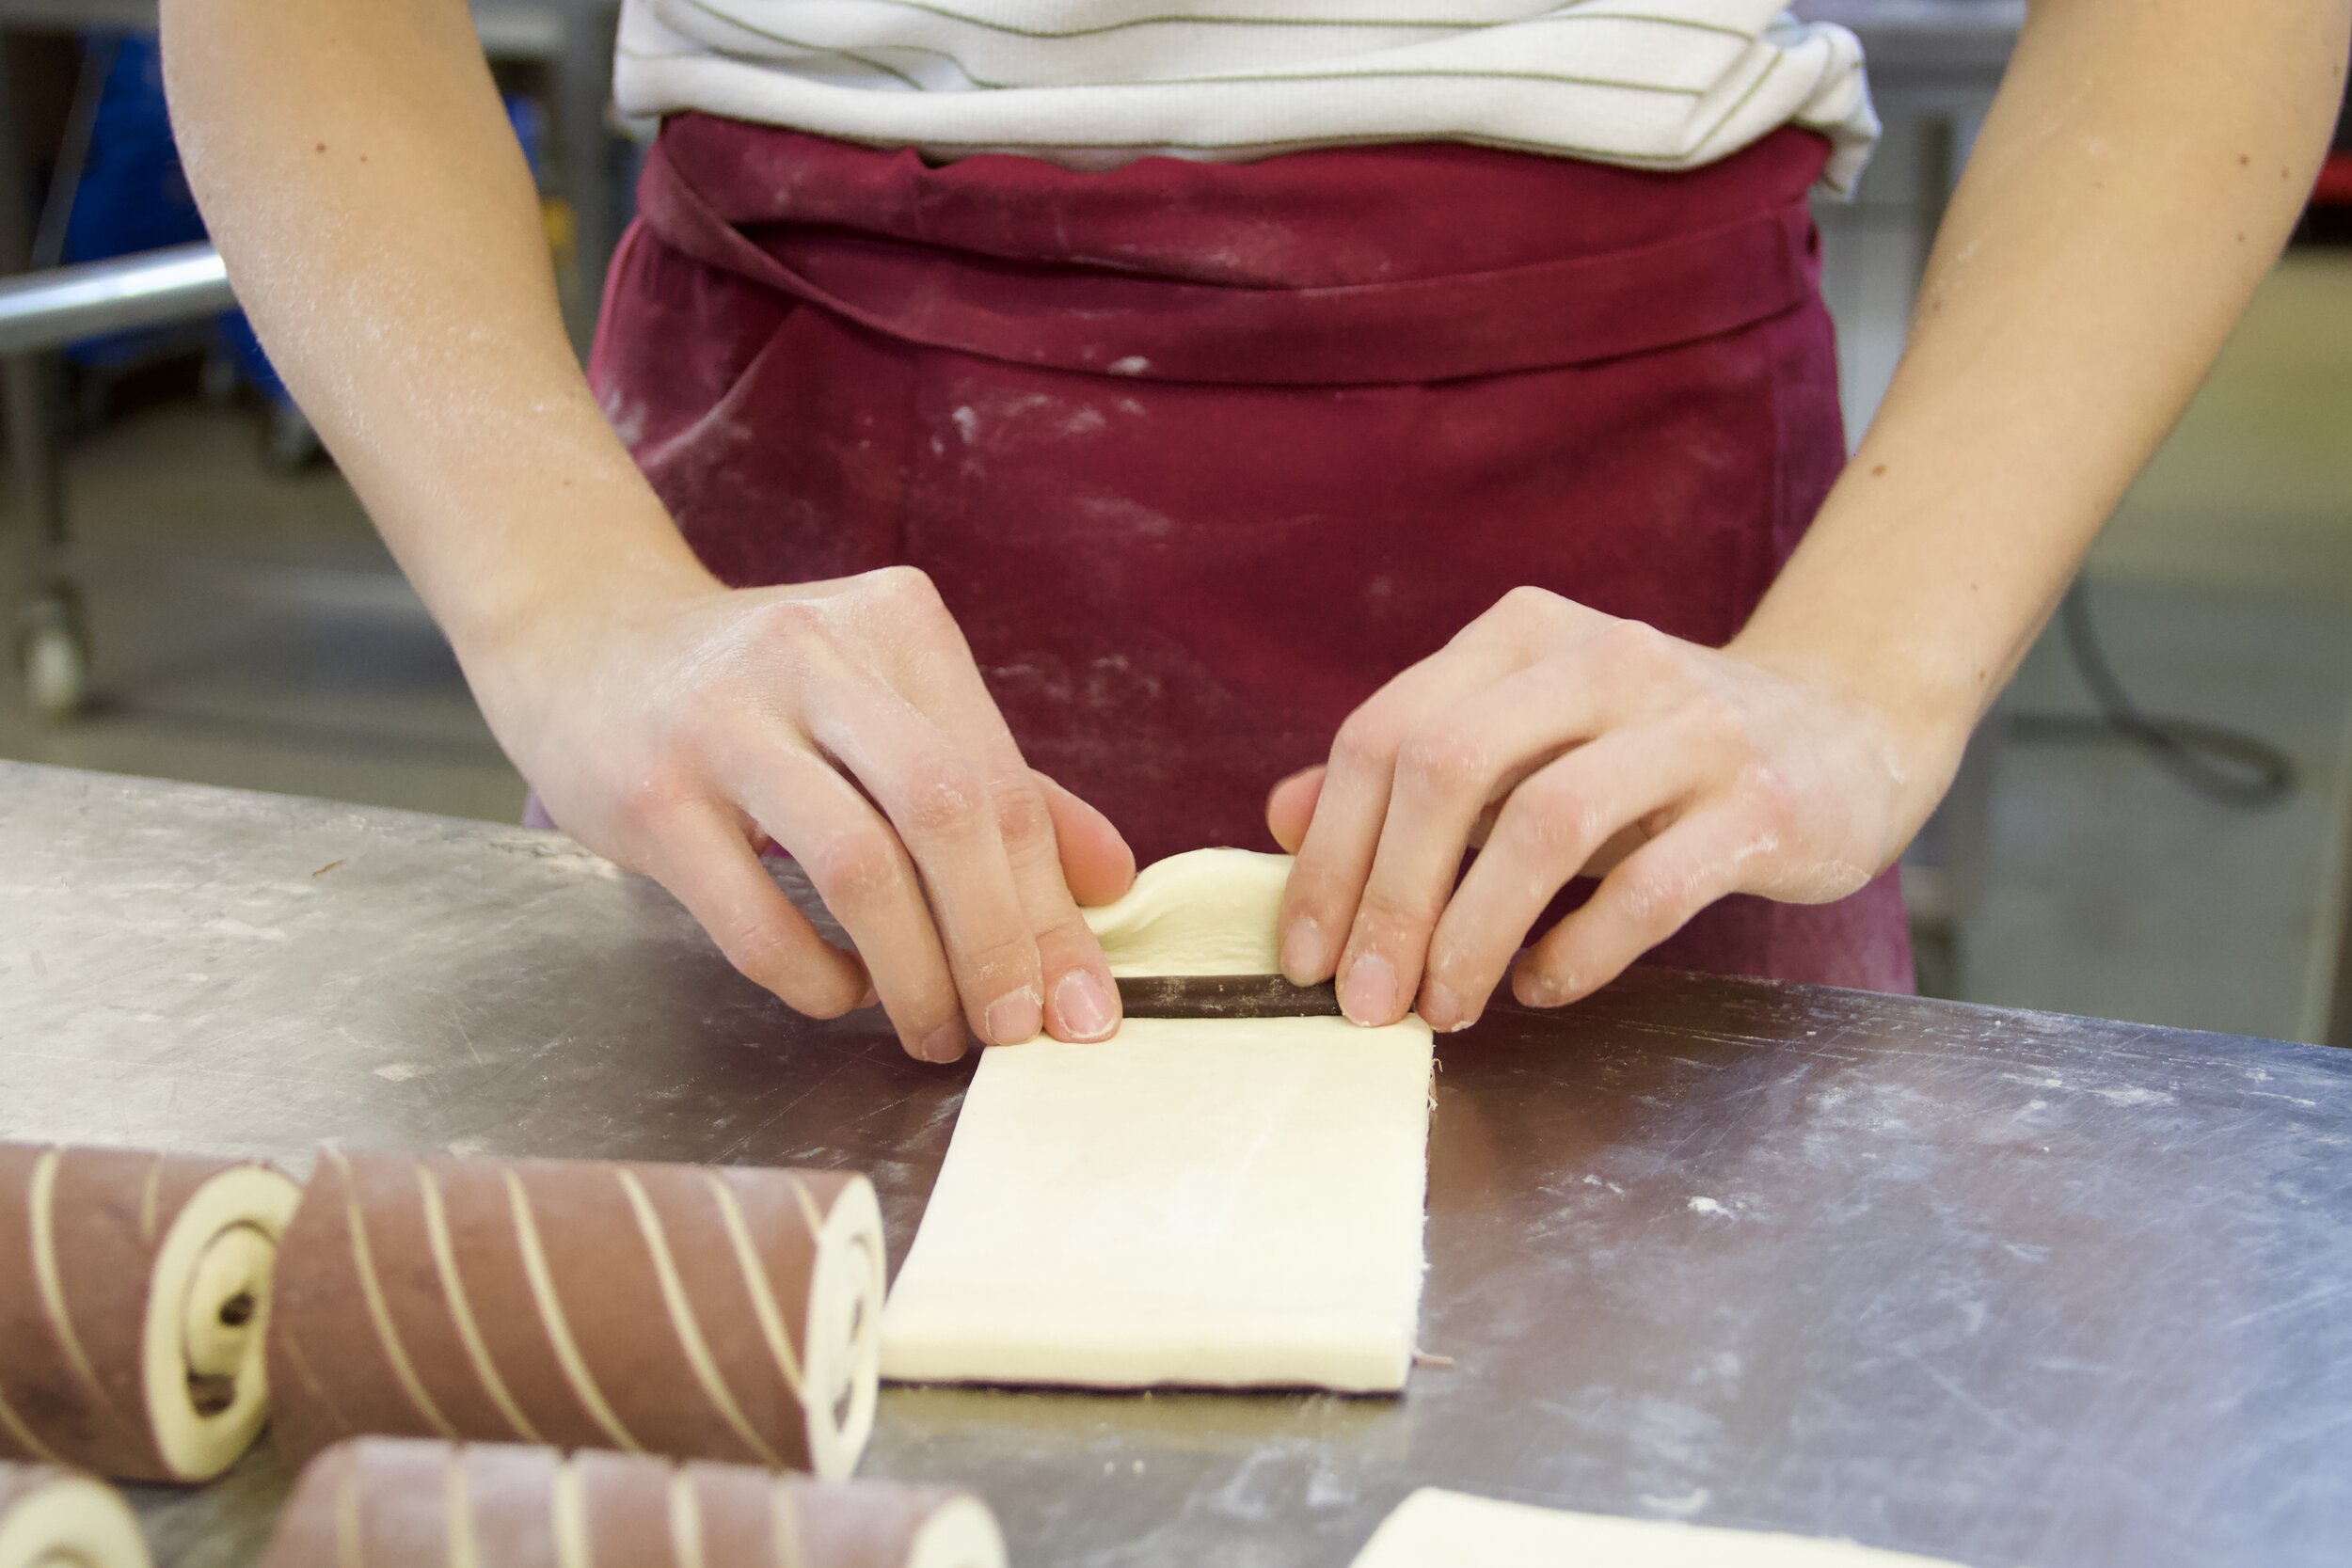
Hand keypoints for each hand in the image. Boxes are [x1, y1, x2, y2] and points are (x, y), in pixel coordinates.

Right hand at [469, 564, 1134, 1061]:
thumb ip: (998, 784)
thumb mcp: (884, 703)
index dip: (1054, 909)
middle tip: (1010, 1029)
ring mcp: (724, 719)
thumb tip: (1112, 880)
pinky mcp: (648, 791)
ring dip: (914, 975)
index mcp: (898, 626)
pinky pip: (755, 916)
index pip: (1004, 785)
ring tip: (933, 1031)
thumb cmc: (762, 689)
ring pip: (857, 866)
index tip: (1079, 1006)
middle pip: (946, 814)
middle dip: (996, 944)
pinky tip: (840, 993)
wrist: (581, 634)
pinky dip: (815, 977)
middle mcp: (815, 655)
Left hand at [1267, 587, 1950, 1030]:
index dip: (1331, 852)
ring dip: (1472, 934)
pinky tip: (1540, 987)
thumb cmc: (1648, 754)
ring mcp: (1690, 725)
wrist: (1842, 730)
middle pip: (1451, 769)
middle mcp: (1603, 659)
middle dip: (1389, 899)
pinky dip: (1577, 950)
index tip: (1302, 955)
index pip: (1389, 735)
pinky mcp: (1762, 801)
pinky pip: (1649, 886)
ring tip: (1442, 1008)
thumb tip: (1282, 816)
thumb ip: (1407, 774)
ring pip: (1544, 825)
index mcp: (1523, 637)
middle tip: (1363, 1001)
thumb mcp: (1524, 745)